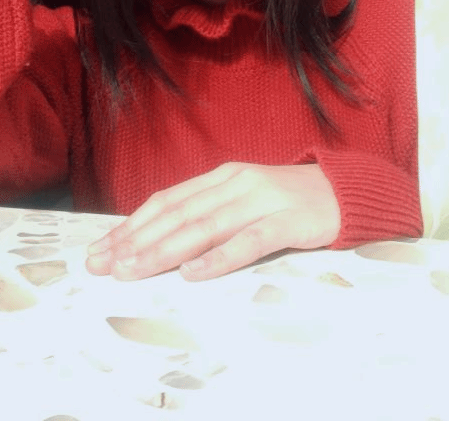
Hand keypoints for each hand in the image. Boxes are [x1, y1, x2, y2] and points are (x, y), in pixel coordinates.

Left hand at [85, 163, 340, 281]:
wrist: (347, 191)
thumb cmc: (288, 201)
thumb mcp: (243, 198)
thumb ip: (208, 209)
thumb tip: (158, 236)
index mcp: (222, 176)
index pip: (167, 201)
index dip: (132, 224)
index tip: (101, 249)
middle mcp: (237, 183)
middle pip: (178, 214)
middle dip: (136, 241)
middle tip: (103, 264)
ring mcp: (263, 200)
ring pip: (205, 226)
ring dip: (165, 250)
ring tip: (133, 270)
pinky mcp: (289, 221)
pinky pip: (250, 241)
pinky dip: (219, 257)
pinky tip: (194, 272)